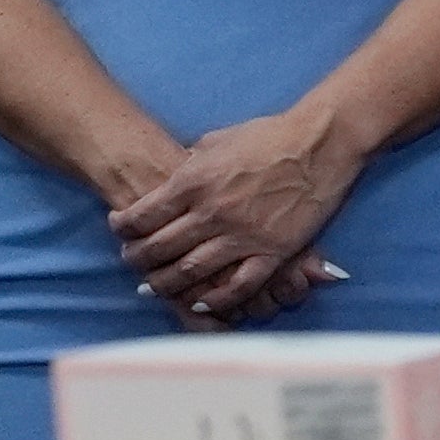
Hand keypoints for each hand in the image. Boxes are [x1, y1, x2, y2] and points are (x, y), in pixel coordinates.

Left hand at [106, 100, 362, 318]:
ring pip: (191, 271)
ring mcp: (242, 235)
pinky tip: (201, 304)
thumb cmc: (268, 136)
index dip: (123, 227)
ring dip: (167, 284)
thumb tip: (177, 177)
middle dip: (138, 259)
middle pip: (159, 247)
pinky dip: (217, 299)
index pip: (141, 215)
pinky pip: (239, 286)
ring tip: (154, 287)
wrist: (319, 144)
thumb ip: (191, 166)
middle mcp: (211, 212)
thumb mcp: (215, 142)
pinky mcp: (273, 252)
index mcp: (191, 182)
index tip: (120, 230)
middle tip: (132, 262)